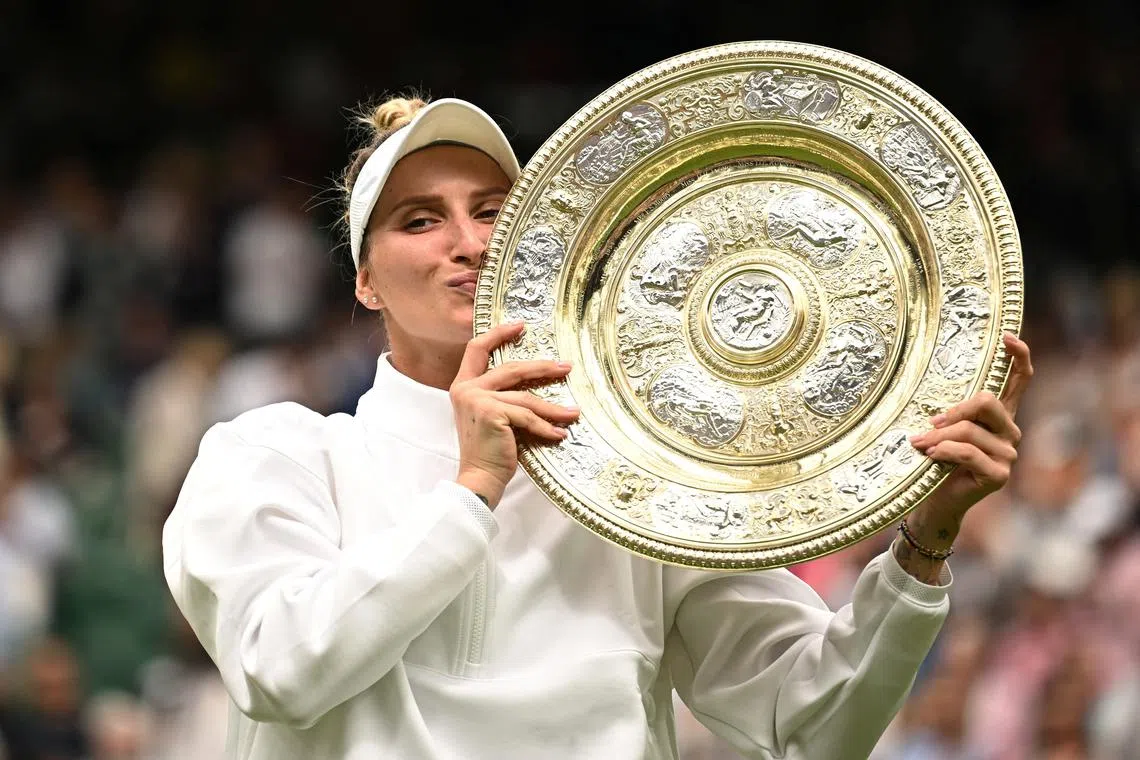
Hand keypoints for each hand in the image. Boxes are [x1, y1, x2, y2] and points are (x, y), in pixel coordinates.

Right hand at [450, 322, 579, 507]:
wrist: (479, 479)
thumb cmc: (488, 451)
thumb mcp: (490, 416)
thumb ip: (501, 396)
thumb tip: (536, 381)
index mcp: (463, 386)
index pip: (476, 349)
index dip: (499, 334)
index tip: (520, 326)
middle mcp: (466, 389)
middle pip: (511, 368)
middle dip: (542, 367)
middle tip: (565, 366)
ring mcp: (477, 400)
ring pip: (526, 397)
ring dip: (553, 407)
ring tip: (573, 413)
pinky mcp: (492, 413)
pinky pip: (528, 416)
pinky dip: (547, 427)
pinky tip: (560, 433)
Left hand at [895, 333, 1033, 579]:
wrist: (932, 503)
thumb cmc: (933, 462)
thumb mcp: (939, 429)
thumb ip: (947, 411)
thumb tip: (935, 400)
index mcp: (998, 417)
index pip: (1019, 381)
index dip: (1019, 357)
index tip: (1008, 337)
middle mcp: (1008, 433)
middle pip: (987, 401)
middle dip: (952, 411)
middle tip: (927, 424)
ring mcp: (1007, 455)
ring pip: (971, 429)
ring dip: (938, 436)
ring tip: (919, 444)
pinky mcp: (999, 475)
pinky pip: (968, 452)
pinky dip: (945, 451)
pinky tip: (931, 455)